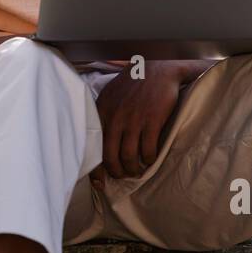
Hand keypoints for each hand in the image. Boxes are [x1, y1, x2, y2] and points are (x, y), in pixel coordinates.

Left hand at [90, 60, 204, 187]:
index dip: (96, 170)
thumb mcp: (110, 96)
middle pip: (111, 157)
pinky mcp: (152, 121)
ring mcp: (133, 119)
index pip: (93, 147)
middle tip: (122, 175)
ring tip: (136, 170)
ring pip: (129, 157)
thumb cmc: (133, 84)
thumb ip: (103, 116)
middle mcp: (115, 117)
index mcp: (102, 111)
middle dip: (116, 172)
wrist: (158, 69)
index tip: (100, 183)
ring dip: (133, 168)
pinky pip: (148, 150)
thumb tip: (96, 141)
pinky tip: (150, 159)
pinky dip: (149, 159)